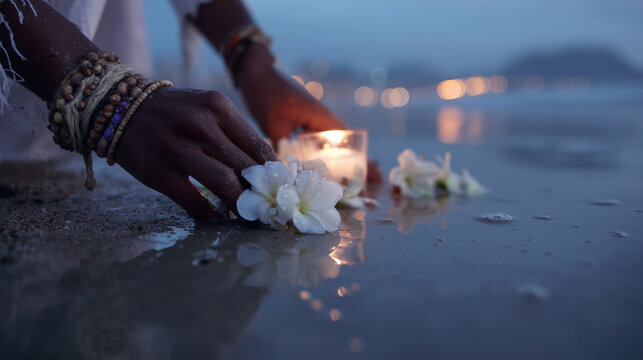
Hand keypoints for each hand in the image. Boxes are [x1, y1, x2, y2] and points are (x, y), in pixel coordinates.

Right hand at [114, 87, 278, 218]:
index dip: (273, 173)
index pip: (258, 146)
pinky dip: (209, 213)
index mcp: (218, 107)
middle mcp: (199, 124)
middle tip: (269, 208)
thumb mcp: (206, 109)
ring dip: (240, 205)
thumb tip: (266, 169)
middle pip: (244, 167)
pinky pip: (193, 200)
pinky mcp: (156, 171)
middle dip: (261, 192)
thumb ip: (234, 134)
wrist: (119, 107)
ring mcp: (176, 147)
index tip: (281, 189)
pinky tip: (217, 217)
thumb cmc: (174, 113)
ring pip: (224, 183)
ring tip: (248, 215)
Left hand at [236, 45, 382, 182]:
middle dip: (360, 163)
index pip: (350, 143)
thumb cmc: (266, 95)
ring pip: (335, 144)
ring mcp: (314, 120)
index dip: (362, 161)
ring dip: (345, 160)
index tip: (376, 177)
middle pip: (347, 145)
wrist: (256, 74)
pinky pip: (321, 142)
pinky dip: (327, 155)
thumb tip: (290, 177)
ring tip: (356, 181)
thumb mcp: (273, 125)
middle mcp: (323, 119)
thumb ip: (283, 151)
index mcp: (322, 118)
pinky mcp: (303, 121)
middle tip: (375, 183)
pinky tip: (326, 168)